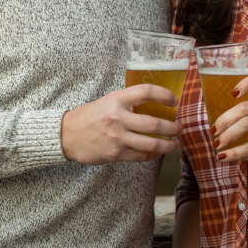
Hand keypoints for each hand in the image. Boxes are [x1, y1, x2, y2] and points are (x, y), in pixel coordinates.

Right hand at [61, 84, 181, 163]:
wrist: (67, 134)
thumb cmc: (90, 116)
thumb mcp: (108, 101)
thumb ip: (128, 102)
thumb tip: (155, 104)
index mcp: (117, 99)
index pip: (146, 91)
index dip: (164, 95)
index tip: (174, 100)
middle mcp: (118, 118)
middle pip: (154, 124)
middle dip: (172, 128)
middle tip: (179, 128)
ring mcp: (117, 137)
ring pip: (151, 143)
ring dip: (168, 145)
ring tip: (175, 143)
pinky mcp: (115, 153)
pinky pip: (141, 155)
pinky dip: (153, 154)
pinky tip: (157, 152)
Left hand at [212, 71, 247, 168]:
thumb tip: (223, 120)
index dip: (246, 83)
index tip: (232, 93)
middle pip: (245, 107)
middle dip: (224, 119)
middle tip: (214, 130)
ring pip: (246, 124)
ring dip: (227, 135)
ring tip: (217, 144)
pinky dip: (235, 152)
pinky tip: (224, 157)